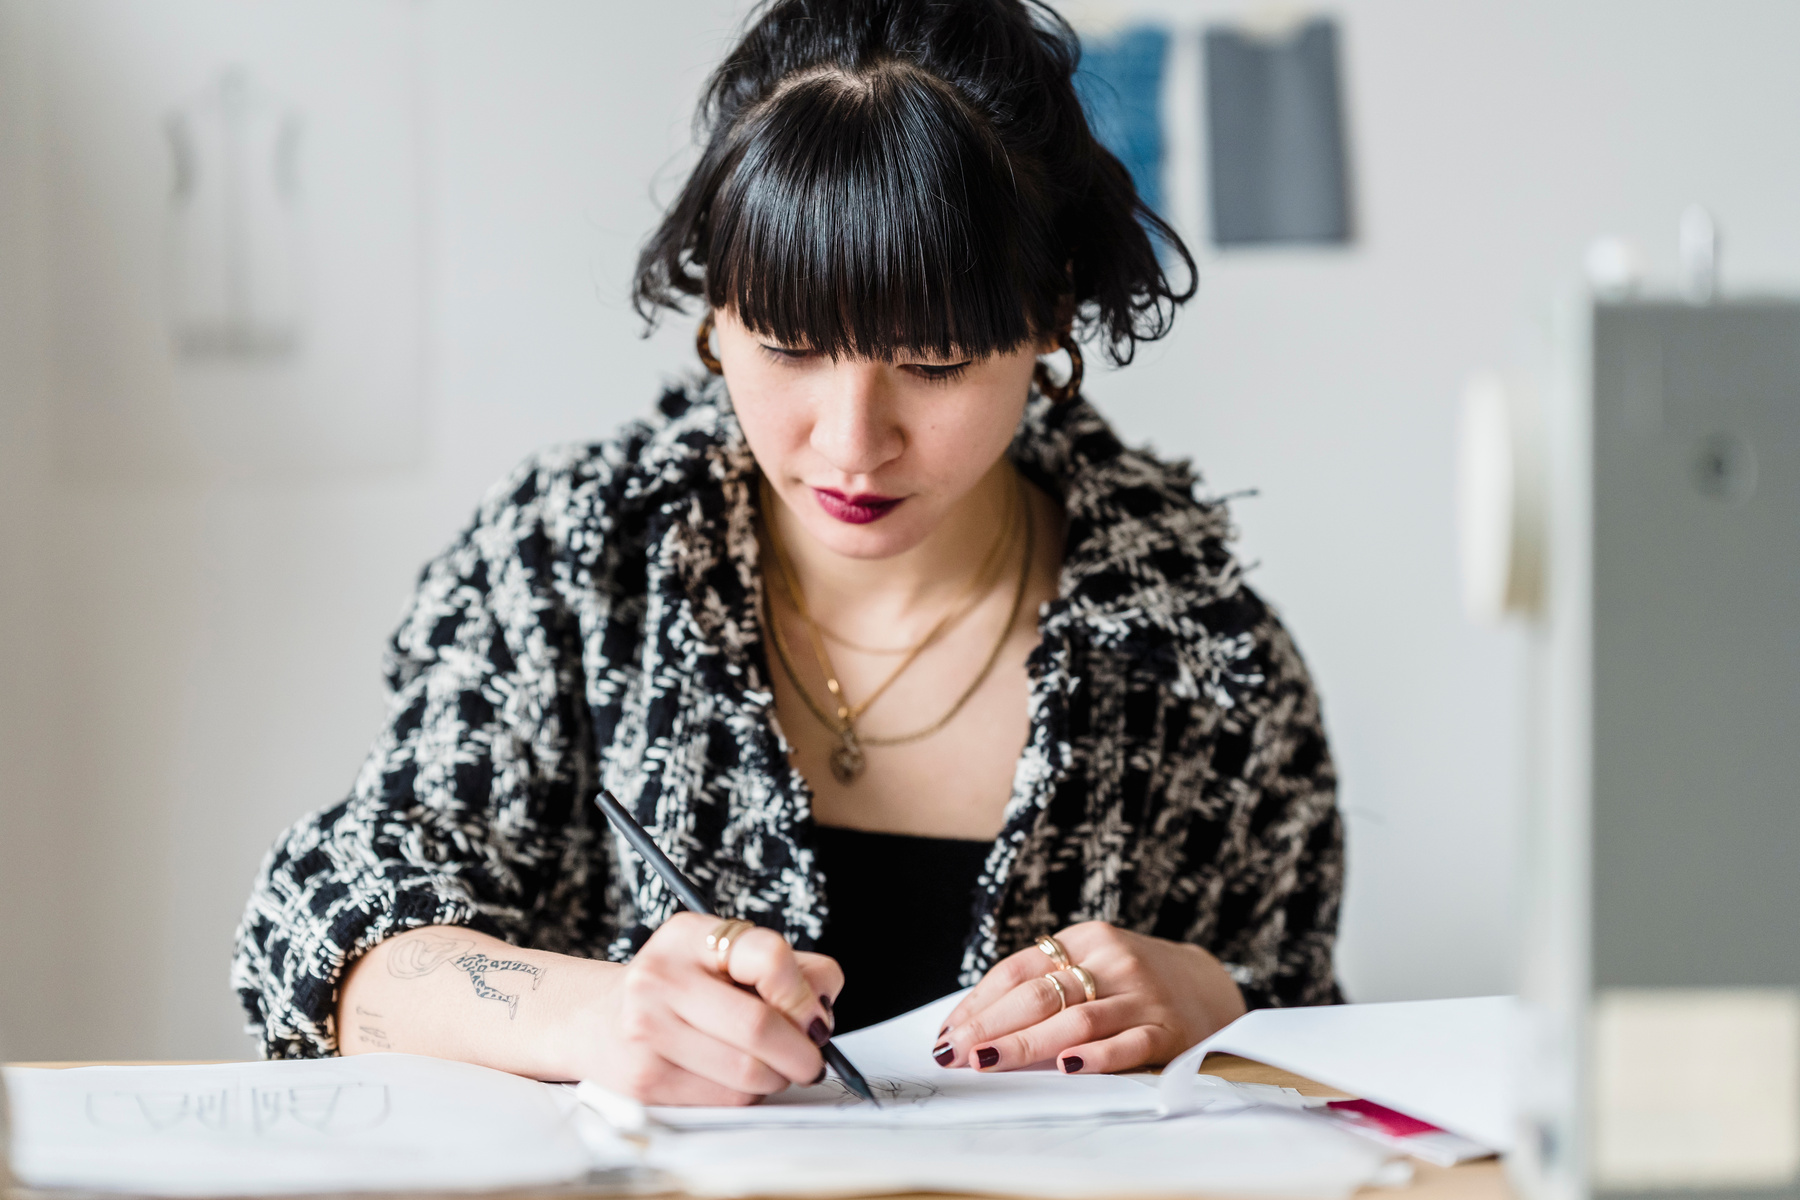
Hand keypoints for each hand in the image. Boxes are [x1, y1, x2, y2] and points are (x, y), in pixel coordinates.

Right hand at [564, 914, 842, 1104]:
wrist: (596, 1020)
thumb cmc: (680, 987)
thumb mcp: (724, 956)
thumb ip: (789, 968)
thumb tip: (827, 1001)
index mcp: (689, 937)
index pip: (768, 957)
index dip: (804, 993)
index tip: (814, 1014)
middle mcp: (661, 979)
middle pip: (760, 1026)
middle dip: (803, 1051)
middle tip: (813, 1056)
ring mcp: (647, 1032)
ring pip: (748, 1073)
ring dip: (778, 1076)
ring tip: (773, 1065)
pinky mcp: (645, 1082)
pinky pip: (726, 1100)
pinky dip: (748, 1095)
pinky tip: (736, 1077)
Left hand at [931, 922, 1245, 1074]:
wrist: (1209, 985)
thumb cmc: (1129, 981)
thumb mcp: (1089, 963)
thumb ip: (1042, 984)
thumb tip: (972, 1024)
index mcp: (1084, 939)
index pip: (1017, 971)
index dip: (978, 1003)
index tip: (948, 1034)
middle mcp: (1113, 961)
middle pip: (1040, 995)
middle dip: (991, 1026)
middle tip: (956, 1053)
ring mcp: (1142, 995)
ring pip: (1076, 1020)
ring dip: (1027, 1044)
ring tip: (990, 1061)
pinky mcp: (1169, 1029)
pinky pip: (1127, 1044)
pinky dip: (1095, 1057)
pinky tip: (1066, 1068)